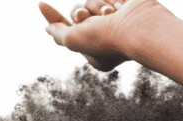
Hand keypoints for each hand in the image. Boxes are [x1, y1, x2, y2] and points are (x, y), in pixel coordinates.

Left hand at [39, 0, 170, 71]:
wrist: (141, 26)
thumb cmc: (107, 38)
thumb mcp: (74, 40)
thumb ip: (59, 34)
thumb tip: (48, 29)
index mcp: (94, 53)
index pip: (68, 32)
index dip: (54, 18)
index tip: (41, 4)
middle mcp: (105, 38)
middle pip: (79, 13)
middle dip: (80, 12)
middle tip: (85, 17)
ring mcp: (117, 21)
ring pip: (92, 1)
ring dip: (97, 5)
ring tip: (110, 13)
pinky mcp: (125, 6)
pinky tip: (120, 6)